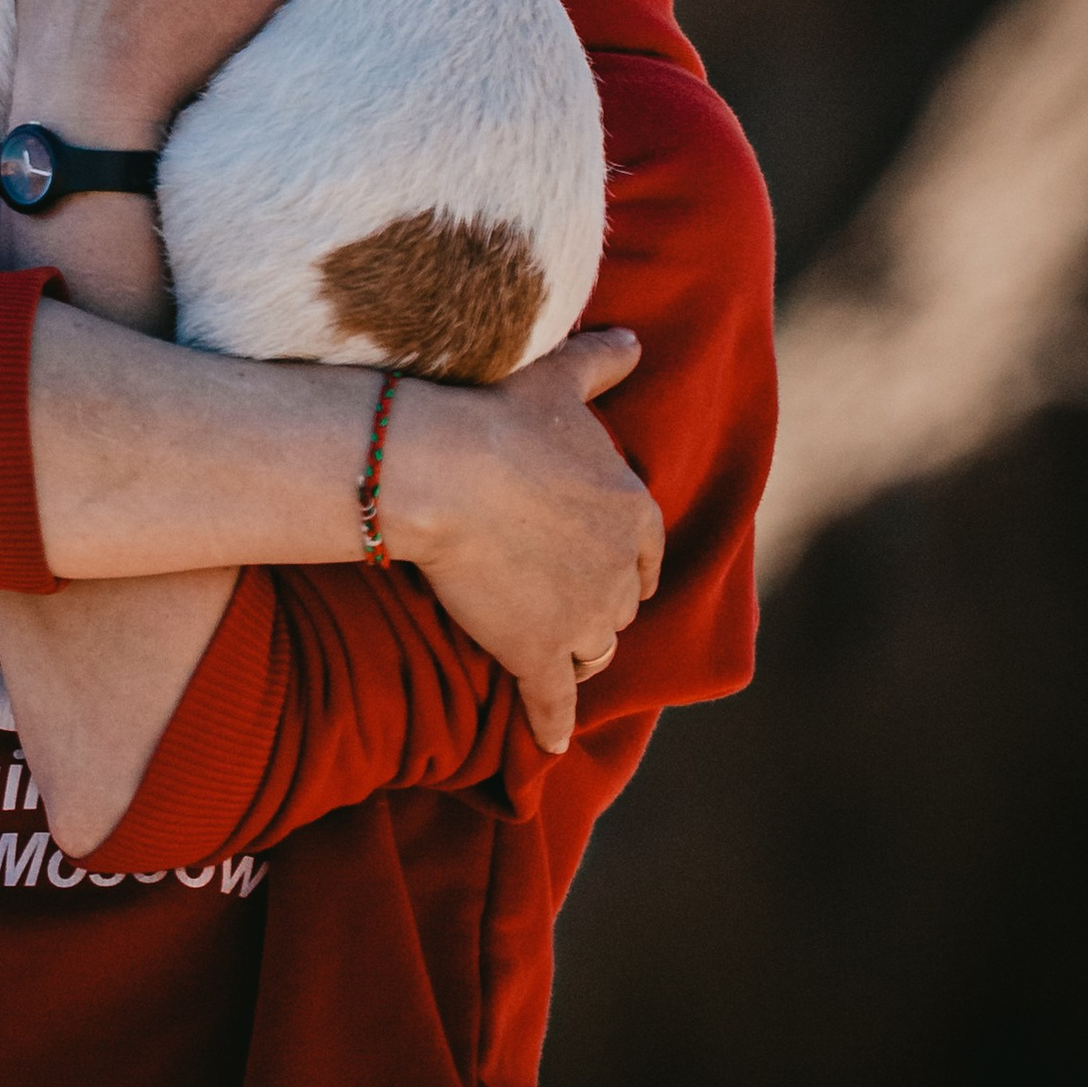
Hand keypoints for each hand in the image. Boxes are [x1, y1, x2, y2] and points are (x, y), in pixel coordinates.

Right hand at [381, 329, 663, 756]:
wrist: (442, 468)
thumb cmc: (498, 416)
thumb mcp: (558, 380)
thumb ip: (602, 363)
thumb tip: (636, 341)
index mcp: (635, 512)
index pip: (645, 554)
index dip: (623, 561)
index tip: (602, 564)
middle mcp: (620, 573)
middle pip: (619, 607)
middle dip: (597, 606)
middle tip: (562, 602)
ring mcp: (582, 619)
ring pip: (593, 652)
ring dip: (577, 654)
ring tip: (553, 655)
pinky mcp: (537, 654)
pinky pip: (553, 703)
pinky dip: (552, 725)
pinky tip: (549, 745)